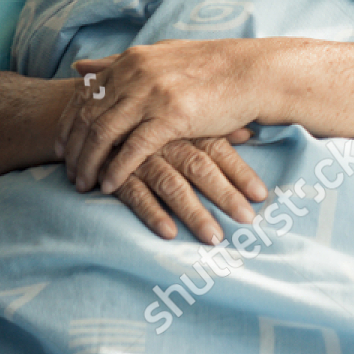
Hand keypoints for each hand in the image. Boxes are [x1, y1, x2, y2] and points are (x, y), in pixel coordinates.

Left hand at [56, 39, 263, 195]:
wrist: (253, 73)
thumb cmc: (213, 68)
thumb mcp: (160, 57)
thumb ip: (118, 63)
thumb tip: (78, 67)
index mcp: (131, 60)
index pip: (84, 95)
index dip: (67, 124)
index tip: (60, 148)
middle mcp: (136, 74)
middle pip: (87, 117)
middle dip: (73, 149)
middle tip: (68, 173)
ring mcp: (152, 94)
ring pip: (103, 134)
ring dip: (89, 164)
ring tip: (84, 185)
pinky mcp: (172, 116)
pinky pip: (133, 149)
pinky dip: (117, 170)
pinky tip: (110, 185)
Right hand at [95, 130, 267, 243]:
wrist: (92, 115)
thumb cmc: (147, 123)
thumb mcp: (180, 120)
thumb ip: (214, 129)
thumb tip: (249, 133)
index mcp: (186, 129)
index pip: (220, 152)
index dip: (241, 173)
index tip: (261, 196)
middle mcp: (168, 144)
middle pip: (202, 170)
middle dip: (225, 197)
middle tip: (247, 222)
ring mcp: (143, 160)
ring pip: (173, 187)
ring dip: (194, 213)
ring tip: (214, 238)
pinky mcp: (118, 176)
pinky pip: (136, 196)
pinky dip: (152, 213)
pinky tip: (169, 233)